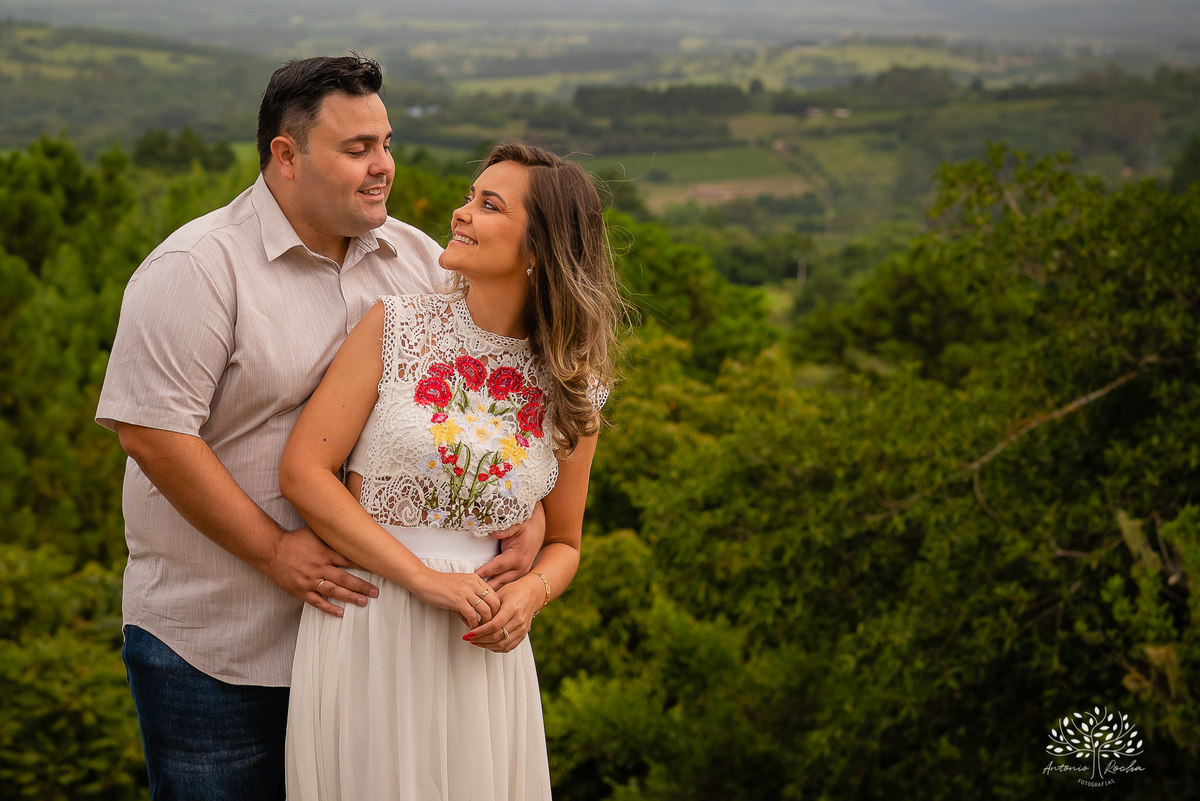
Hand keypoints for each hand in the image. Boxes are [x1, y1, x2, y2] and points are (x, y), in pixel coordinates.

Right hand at [261, 526, 378, 617]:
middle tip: (375, 592)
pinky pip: (317, 602)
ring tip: (364, 602)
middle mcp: (319, 567)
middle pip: (345, 578)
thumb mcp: (314, 532)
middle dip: (362, 586)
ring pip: (334, 591)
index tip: (377, 570)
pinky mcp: (301, 590)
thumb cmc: (294, 541)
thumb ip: (331, 533)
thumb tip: (348, 525)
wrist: (271, 551)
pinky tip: (340, 613)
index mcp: (325, 552)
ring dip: (350, 597)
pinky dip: (329, 608)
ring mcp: (310, 580)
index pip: (349, 560)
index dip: (364, 565)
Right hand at [411, 570, 500, 627]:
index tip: (492, 619)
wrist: (424, 580)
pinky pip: (472, 615)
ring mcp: (466, 591)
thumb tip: (475, 620)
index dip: (496, 609)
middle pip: (495, 602)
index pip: (495, 595)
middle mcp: (474, 583)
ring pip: (486, 610)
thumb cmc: (439, 585)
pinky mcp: (457, 600)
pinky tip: (471, 628)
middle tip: (489, 627)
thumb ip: (469, 602)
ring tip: (481, 630)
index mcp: (476, 579)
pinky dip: (473, 624)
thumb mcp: (460, 589)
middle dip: (495, 617)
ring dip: (485, 623)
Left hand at [463, 574, 541, 652]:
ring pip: (502, 645)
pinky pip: (508, 647)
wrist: (531, 593)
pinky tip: (487, 644)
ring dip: (486, 645)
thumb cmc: (514, 591)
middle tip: (469, 637)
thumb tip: (474, 620)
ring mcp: (522, 629)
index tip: (469, 633)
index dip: (480, 631)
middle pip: (496, 637)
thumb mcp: (499, 594)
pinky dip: (496, 648)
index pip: (494, 625)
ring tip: (476, 642)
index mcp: (512, 608)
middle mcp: (518, 620)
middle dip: (480, 639)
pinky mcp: (523, 635)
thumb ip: (488, 608)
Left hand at [476, 503, 544, 588]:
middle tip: (471, 591)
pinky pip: (506, 584)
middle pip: (499, 581)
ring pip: (503, 586)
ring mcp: (521, 574)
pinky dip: (496, 587)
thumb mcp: (517, 525)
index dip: (484, 571)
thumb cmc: (525, 527)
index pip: (497, 567)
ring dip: (491, 590)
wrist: (538, 530)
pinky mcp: (519, 575)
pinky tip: (485, 593)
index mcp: (518, 557)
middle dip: (485, 587)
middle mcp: (520, 568)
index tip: (472, 576)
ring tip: (476, 595)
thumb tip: (494, 533)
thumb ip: (506, 530)